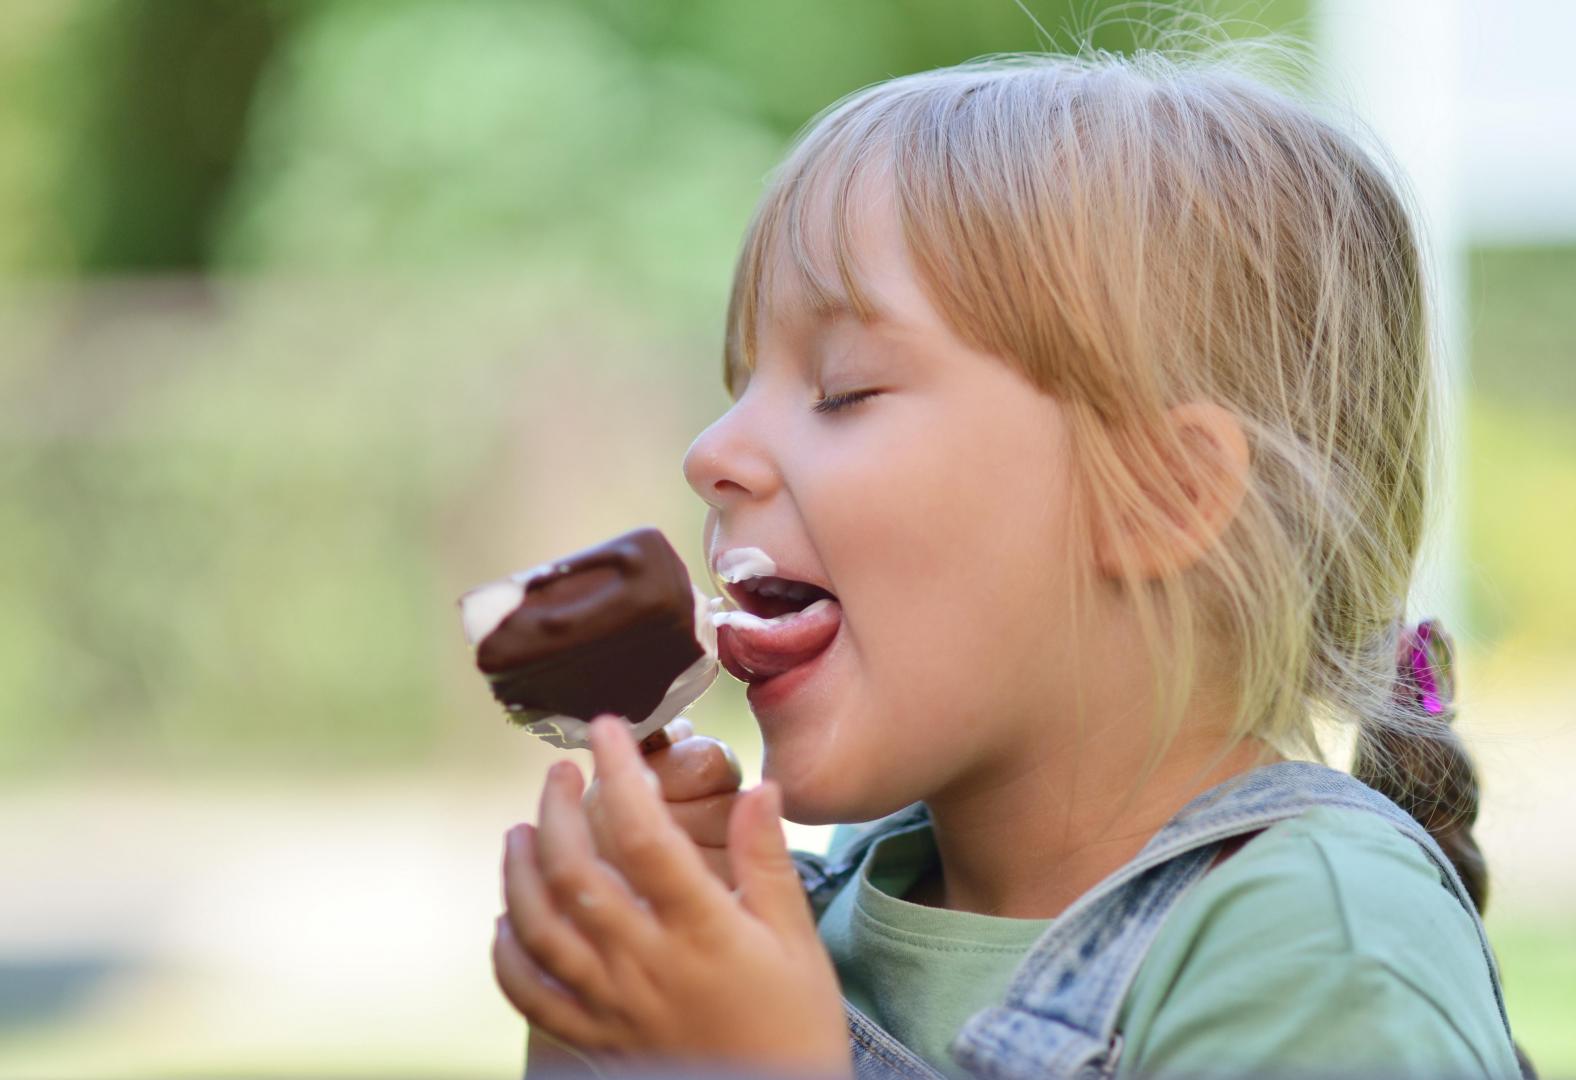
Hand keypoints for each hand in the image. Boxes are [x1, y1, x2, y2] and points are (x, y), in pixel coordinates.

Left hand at [494, 715, 852, 1077]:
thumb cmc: (797, 1023)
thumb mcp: (798, 939)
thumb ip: (767, 861)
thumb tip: (759, 786)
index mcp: (702, 931)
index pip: (644, 835)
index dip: (620, 773)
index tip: (607, 729)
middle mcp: (646, 964)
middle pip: (574, 873)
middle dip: (556, 809)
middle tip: (562, 771)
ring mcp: (612, 1004)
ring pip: (537, 928)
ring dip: (518, 871)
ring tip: (520, 830)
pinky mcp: (595, 1037)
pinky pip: (530, 995)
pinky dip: (506, 955)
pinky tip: (506, 919)